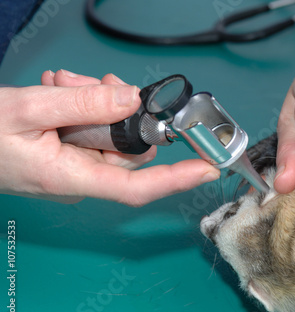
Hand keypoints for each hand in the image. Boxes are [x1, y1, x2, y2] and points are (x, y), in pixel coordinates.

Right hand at [0, 69, 218, 204]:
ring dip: (96, 103)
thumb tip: (131, 99)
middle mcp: (80, 178)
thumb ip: (84, 105)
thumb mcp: (29, 108)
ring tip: (62, 84)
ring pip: (111, 134)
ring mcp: (75, 169)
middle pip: (127, 148)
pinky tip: (62, 90)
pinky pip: (94, 132)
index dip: (176, 178)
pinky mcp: (70, 157)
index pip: (136, 187)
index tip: (208, 167)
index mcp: (70, 178)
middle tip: (93, 83)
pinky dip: (85, 108)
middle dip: (118, 110)